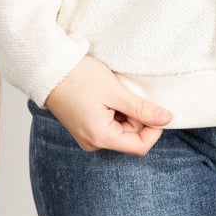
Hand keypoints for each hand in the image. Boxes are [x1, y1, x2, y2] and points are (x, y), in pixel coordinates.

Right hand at [42, 54, 173, 152]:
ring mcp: (88, 135)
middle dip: (137, 117)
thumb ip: (142, 109)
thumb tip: (167, 119)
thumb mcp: (116, 92)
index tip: (155, 109)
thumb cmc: (78, 78)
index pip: (140, 146)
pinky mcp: (85, 127)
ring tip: (114, 93)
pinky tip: (107, 96)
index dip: (154, 130)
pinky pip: (109, 124)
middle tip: (128, 94)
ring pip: (121, 130)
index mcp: (101, 138)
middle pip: (131, 138)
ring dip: (126, 112)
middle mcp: (93, 142)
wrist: (49, 68)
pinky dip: (115, 111)